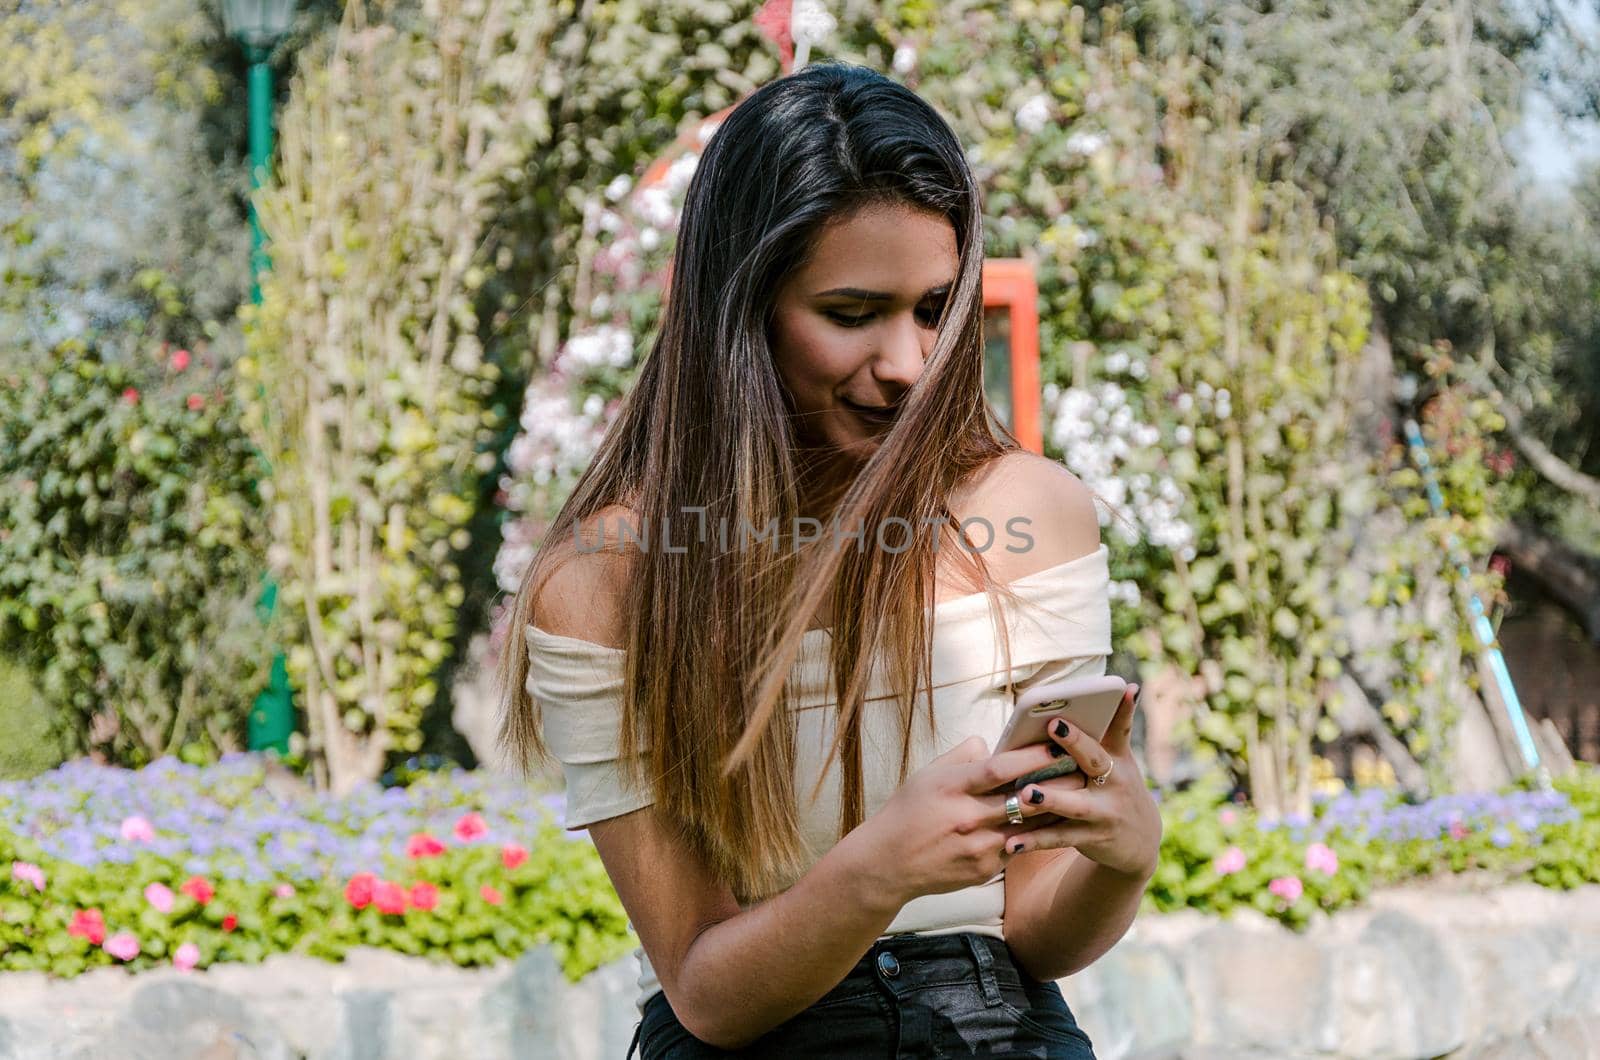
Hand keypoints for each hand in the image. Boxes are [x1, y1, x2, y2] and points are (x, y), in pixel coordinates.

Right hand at [847, 732, 1092, 906]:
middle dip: (1058, 784)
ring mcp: (977, 848)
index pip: (1000, 769)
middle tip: (1084, 770)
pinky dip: (1033, 835)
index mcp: (952, 788)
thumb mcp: (928, 775)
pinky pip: (1016, 848)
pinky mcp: (984, 870)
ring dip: (1055, 812)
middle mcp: (967, 818)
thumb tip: (991, 744)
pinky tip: (1052, 824)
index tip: (1057, 746)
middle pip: (1024, 800)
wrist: (888, 863)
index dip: (1032, 757)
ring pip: (1029, 828)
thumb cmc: (908, 811)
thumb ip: (963, 757)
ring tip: (1079, 796)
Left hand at [1000, 683, 1161, 880]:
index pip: (1121, 728)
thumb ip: (1106, 732)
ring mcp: (1105, 813)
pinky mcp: (1092, 839)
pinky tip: (1011, 842)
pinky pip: (1058, 838)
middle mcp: (1116, 783)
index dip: (1123, 709)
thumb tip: (1113, 691)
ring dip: (1050, 798)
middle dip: (1076, 743)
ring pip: (1074, 805)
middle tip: (1054, 725)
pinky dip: (1033, 840)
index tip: (1122, 687)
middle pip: (1094, 760)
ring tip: (1025, 793)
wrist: (1139, 843)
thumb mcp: (1119, 761)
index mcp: (1118, 758)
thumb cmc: (1116, 788)